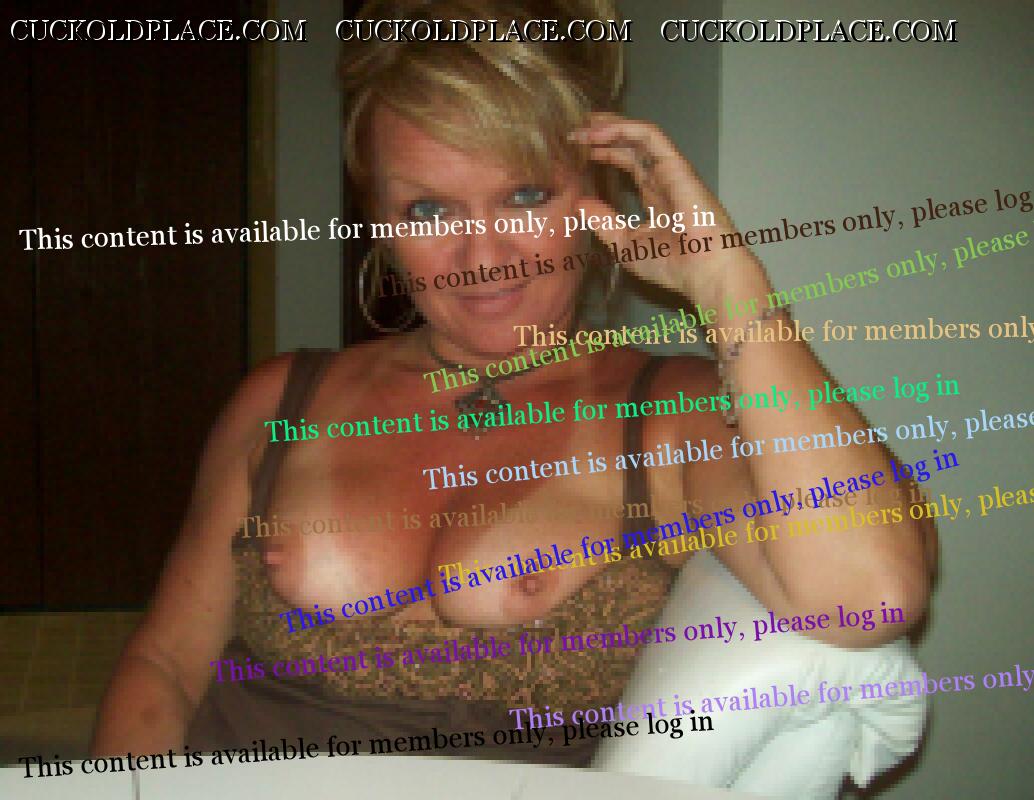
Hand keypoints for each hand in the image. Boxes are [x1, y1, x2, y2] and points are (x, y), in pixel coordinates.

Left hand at [569, 112, 739, 308]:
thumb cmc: (672, 263)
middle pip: (630, 144)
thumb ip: (604, 222)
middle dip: (601, 134)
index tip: (576, 151)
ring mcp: (670, 169)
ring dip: (609, 127)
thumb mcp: (625, 243)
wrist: (703, 270)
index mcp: (654, 195)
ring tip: (582, 127)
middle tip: (574, 131)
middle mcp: (662, 178)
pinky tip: (600, 132)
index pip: (626, 162)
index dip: (602, 152)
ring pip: (638, 134)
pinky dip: (624, 129)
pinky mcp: (676, 164)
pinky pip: (649, 136)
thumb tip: (580, 205)